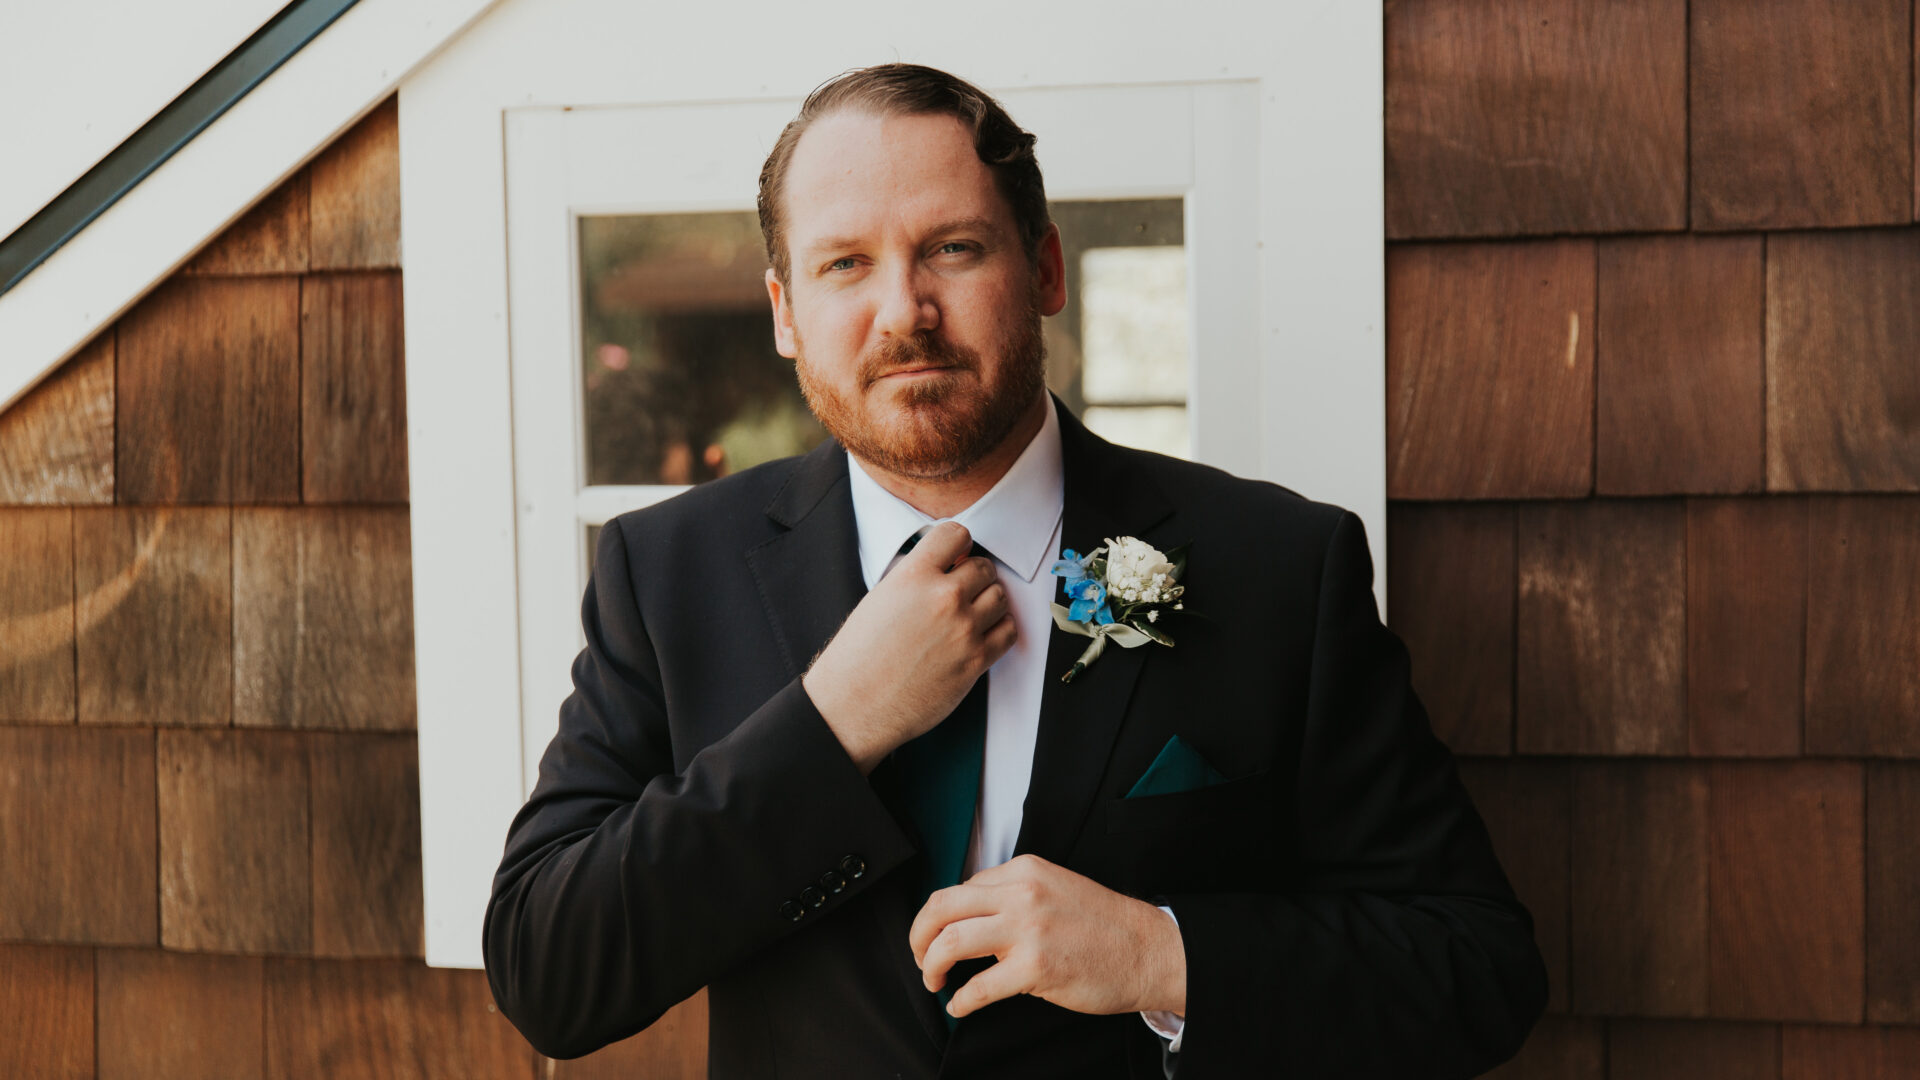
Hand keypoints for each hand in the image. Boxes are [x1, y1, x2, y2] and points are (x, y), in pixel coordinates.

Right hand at [803, 521, 1015, 773]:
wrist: (854, 704)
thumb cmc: (859, 656)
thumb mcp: (880, 598)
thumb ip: (915, 577)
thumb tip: (947, 565)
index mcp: (913, 576)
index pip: (956, 534)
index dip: (958, 545)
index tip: (956, 557)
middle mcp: (942, 597)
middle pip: (984, 567)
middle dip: (974, 576)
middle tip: (962, 591)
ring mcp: (963, 629)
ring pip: (1000, 597)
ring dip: (989, 602)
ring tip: (971, 614)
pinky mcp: (976, 661)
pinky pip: (1008, 632)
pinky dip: (1000, 629)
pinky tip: (982, 634)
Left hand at [908, 854, 1186, 1018]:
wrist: (1148, 950)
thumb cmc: (1104, 927)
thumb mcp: (1055, 889)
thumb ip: (1015, 895)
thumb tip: (972, 917)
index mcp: (1025, 870)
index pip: (961, 888)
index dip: (942, 917)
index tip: (937, 936)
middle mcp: (1022, 892)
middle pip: (942, 907)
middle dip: (919, 935)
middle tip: (919, 957)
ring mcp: (1028, 929)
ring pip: (950, 941)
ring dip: (931, 965)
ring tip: (934, 980)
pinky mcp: (1035, 968)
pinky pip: (978, 986)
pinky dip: (961, 1000)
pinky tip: (960, 1005)